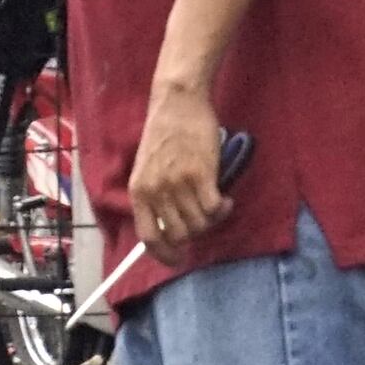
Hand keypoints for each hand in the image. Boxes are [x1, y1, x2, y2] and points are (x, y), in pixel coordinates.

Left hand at [132, 76, 231, 250]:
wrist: (177, 104)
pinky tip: (226, 200)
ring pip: (200, 223)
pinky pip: (215, 209)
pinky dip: (223, 210)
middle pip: (179, 234)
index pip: (148, 238)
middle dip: (195, 233)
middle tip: (204, 219)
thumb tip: (169, 229)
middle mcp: (156, 191)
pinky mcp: (201, 174)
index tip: (178, 259)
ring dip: (212, 220)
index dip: (164, 255)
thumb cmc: (164, 136)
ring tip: (216, 206)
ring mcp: (178, 183)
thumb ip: (154, 197)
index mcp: (138, 192)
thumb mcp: (146, 170)